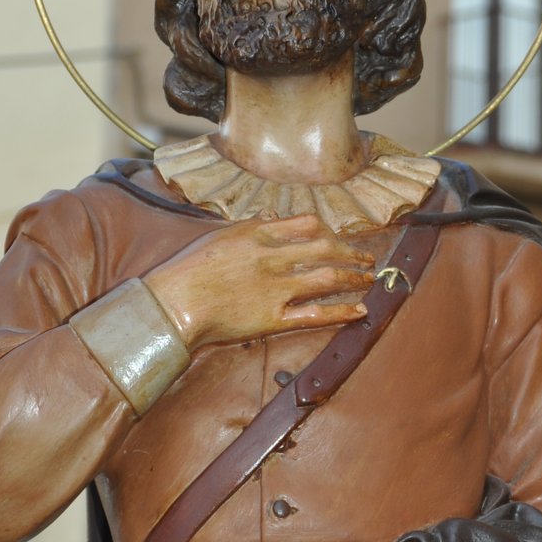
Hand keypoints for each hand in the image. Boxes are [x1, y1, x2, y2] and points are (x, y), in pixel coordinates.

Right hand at [144, 213, 375, 349]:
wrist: (173, 303)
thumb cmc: (187, 269)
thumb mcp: (220, 235)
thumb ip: (252, 228)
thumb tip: (275, 223)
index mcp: (258, 234)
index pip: (308, 224)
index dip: (330, 231)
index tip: (338, 238)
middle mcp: (273, 258)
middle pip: (326, 249)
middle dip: (351, 253)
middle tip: (367, 259)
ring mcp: (276, 289)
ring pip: (327, 279)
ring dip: (354, 278)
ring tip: (368, 280)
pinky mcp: (273, 319)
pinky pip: (316, 315)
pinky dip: (342, 312)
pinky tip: (361, 310)